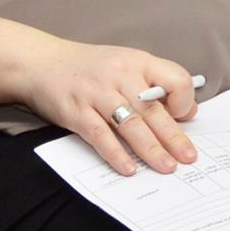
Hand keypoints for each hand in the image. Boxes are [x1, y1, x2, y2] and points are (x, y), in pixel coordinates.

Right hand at [20, 39, 199, 177]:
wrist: (40, 62)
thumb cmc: (88, 67)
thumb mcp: (124, 64)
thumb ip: (154, 84)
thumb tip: (188, 111)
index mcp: (137, 61)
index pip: (174, 78)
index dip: (183, 99)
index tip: (185, 117)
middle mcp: (119, 75)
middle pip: (153, 109)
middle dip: (174, 136)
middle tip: (189, 157)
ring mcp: (97, 93)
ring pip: (131, 123)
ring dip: (151, 149)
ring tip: (166, 166)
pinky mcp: (77, 111)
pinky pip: (100, 135)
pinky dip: (115, 153)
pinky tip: (128, 169)